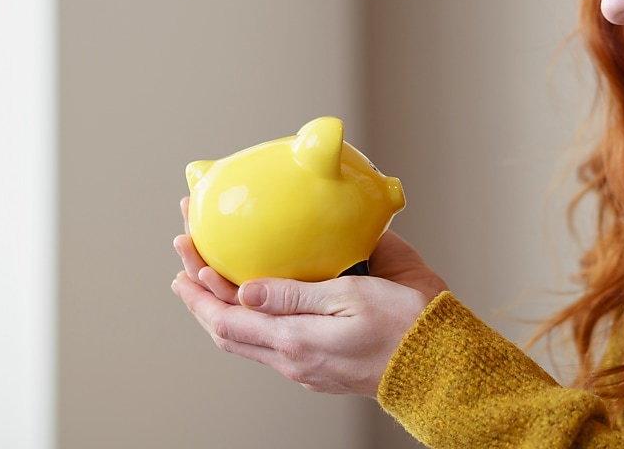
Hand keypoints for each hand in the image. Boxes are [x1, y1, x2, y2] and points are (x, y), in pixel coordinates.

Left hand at [172, 199, 447, 396]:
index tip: (184, 258)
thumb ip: (295, 294)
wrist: (440, 366)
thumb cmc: (407, 324)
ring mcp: (305, 367)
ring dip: (220, 307)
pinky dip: (247, 319)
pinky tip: (250, 300)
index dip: (198, 290)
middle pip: (226, 330)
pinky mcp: (319, 366)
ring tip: (206, 276)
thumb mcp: (352, 296)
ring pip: (245, 339)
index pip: (226, 319)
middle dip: (199, 293)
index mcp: (297, 341)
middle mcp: (293, 360)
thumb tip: (246, 291)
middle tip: (185, 256)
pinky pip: (267, 344)